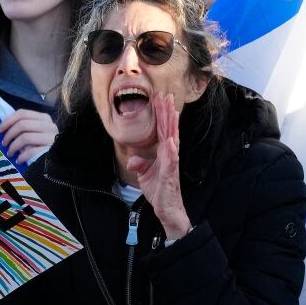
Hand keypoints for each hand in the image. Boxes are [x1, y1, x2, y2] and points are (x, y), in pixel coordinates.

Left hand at [0, 109, 57, 163]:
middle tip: (3, 143)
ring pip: (25, 137)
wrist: (58, 161)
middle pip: (22, 124)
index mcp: (44, 118)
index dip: (7, 121)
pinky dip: (22, 156)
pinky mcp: (51, 150)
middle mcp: (49, 125)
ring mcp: (51, 137)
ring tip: (10, 153)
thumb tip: (3, 128)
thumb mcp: (35, 133)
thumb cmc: (43, 145)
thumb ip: (23, 127)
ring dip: (13, 146)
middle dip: (9, 134)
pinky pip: (31, 151)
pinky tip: (19, 160)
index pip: (22, 113)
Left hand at [127, 93, 191, 239]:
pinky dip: (171, 149)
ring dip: (172, 125)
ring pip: (172, 139)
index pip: (162, 129)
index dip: (161, 113)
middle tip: (166, 94)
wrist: (166, 209)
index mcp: (164, 152)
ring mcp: (172, 163)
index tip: (159, 98)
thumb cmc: (159, 191)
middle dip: (167, 112)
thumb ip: (140, 164)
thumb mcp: (145, 175)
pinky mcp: (171, 174)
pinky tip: (171, 139)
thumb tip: (133, 159)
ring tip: (172, 110)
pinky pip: (171, 160)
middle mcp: (170, 154)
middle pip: (168, 129)